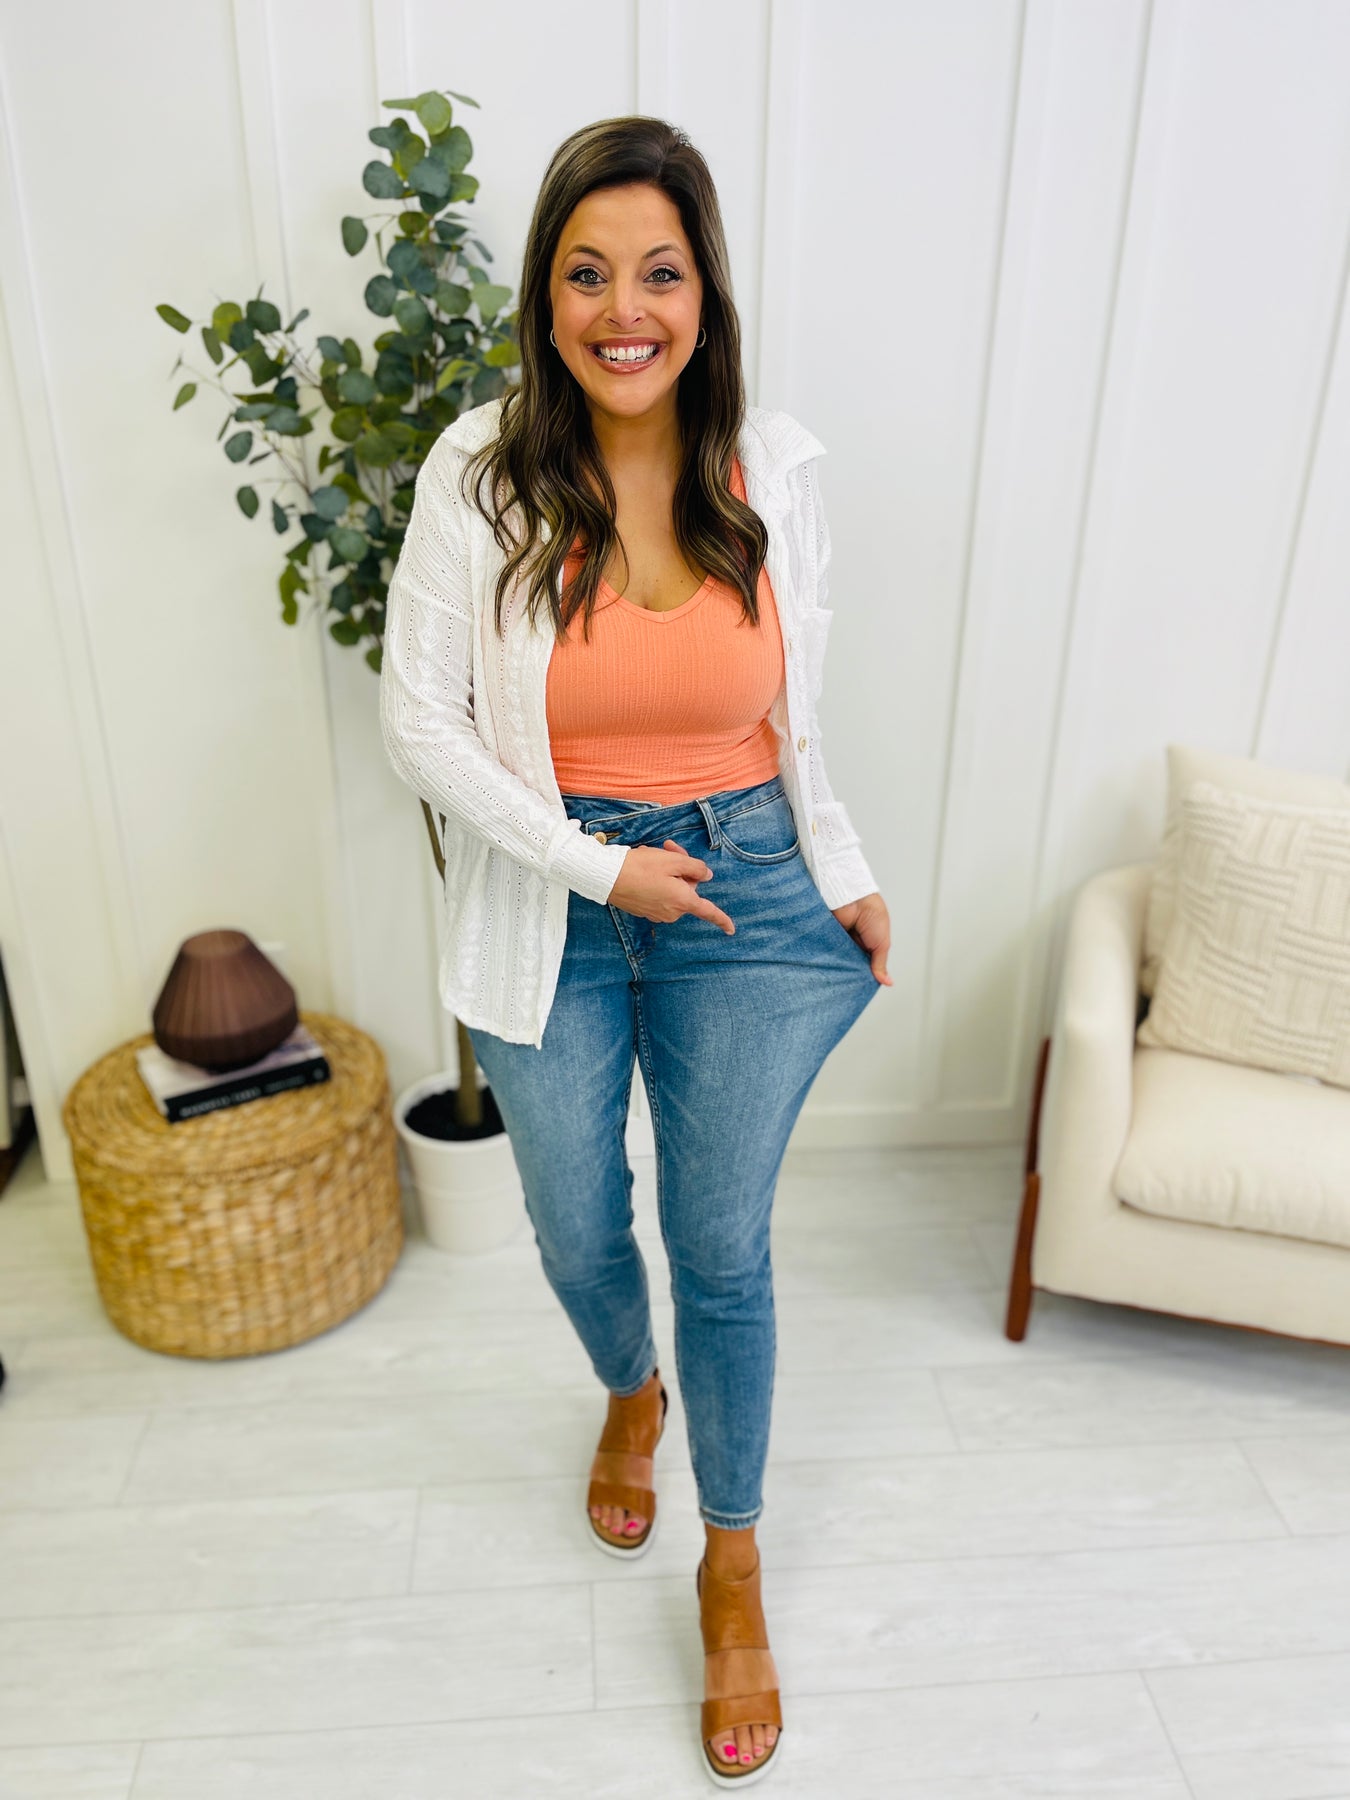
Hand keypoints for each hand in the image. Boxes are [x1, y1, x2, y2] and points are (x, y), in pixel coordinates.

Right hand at [608, 840, 735, 933]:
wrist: (607, 877)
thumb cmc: (641, 867)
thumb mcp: (673, 861)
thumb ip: (696, 867)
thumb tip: (706, 875)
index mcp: (683, 901)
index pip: (708, 912)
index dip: (721, 920)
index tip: (731, 930)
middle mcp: (672, 912)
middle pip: (688, 889)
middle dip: (682, 869)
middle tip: (669, 848)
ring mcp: (657, 913)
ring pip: (673, 890)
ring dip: (668, 872)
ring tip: (654, 854)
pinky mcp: (644, 910)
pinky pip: (659, 895)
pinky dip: (657, 881)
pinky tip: (645, 867)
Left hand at [831, 891, 891, 984]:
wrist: (855, 898)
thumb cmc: (872, 915)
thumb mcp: (882, 944)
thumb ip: (880, 964)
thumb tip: (888, 982)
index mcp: (869, 944)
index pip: (865, 965)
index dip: (863, 975)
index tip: (859, 988)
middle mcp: (853, 942)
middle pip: (850, 963)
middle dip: (849, 973)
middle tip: (845, 988)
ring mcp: (839, 940)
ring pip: (836, 959)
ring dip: (836, 967)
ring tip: (834, 982)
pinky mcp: (827, 936)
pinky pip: (825, 951)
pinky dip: (825, 958)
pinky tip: (824, 969)